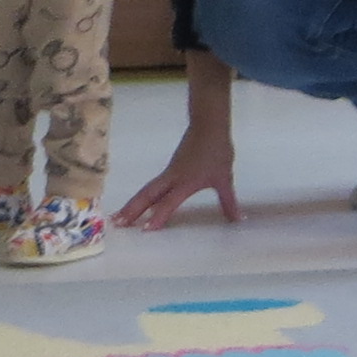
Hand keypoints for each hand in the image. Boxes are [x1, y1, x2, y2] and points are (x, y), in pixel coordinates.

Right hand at [115, 124, 242, 229]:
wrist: (209, 126)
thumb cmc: (216, 151)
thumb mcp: (224, 178)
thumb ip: (229, 202)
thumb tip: (239, 219)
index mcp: (184, 182)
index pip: (168, 202)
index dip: (157, 216)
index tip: (145, 230)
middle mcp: (172, 178)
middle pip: (147, 195)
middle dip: (132, 210)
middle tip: (116, 223)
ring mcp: (169, 173)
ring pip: (147, 190)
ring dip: (133, 204)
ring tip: (118, 217)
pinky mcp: (170, 169)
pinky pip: (152, 186)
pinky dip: (142, 196)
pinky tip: (139, 204)